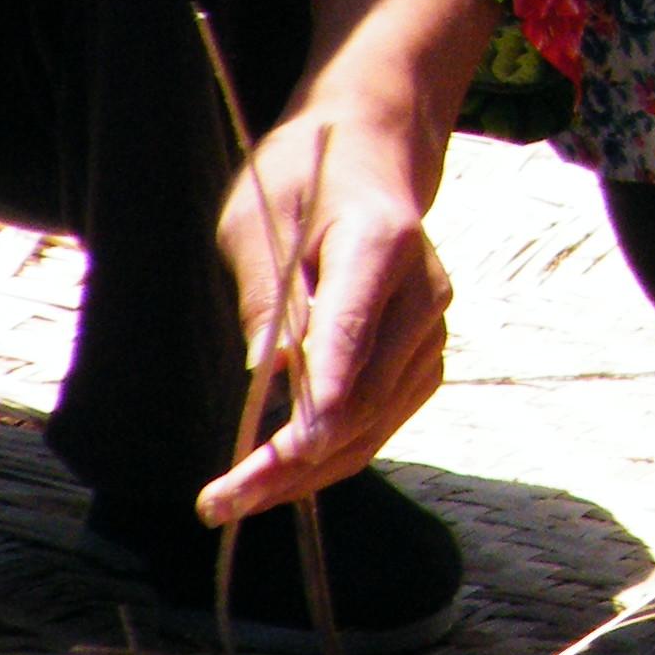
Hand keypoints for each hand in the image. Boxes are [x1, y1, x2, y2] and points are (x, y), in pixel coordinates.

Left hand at [200, 0, 494, 525]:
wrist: (375, 151)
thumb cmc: (305, 176)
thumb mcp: (258, 218)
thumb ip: (268, 296)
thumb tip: (267, 378)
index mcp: (381, 246)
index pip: (349, 342)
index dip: (312, 413)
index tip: (265, 468)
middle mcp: (424, 290)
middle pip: (364, 398)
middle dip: (293, 462)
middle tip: (220, 504)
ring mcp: (435, 321)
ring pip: (379, 419)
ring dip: (314, 467)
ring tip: (245, 499)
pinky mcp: (430, 345)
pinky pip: (389, 414)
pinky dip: (342, 447)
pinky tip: (294, 468)